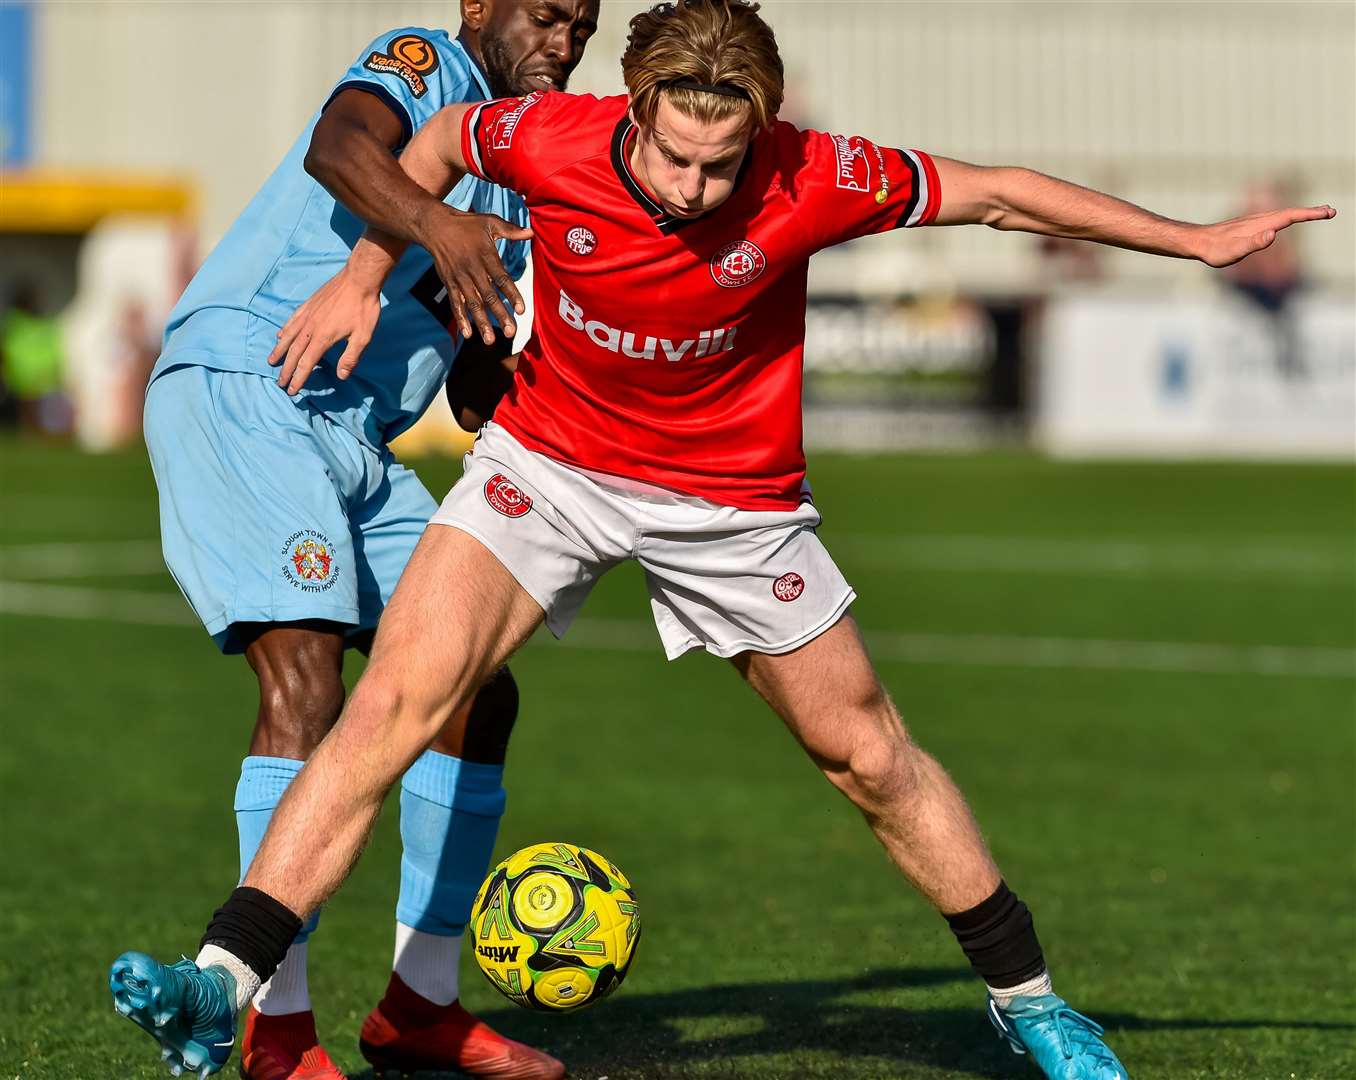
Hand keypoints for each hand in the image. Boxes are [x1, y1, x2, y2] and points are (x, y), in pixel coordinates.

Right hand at [268, 266, 380, 394]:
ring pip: (288, 337)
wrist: (358, 279)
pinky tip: (280, 336)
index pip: (306, 363)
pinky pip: (292, 321)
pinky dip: (285, 331)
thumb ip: (351, 357)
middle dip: (286, 370)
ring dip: (279, 351)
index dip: (298, 379)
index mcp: (322, 338)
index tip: (292, 390)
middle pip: (294, 353)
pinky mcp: (308, 305)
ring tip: (271, 362)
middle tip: (280, 383)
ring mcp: (307, 315)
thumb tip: (342, 376)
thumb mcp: (363, 336)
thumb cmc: (363, 309)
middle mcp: (310, 328)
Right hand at [421, 206, 532, 344]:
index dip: (512, 294)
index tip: (521, 309)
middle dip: (500, 315)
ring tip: (490, 340)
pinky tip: (467, 334)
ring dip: (481, 323)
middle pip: (488, 296)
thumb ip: (510, 230)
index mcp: (486, 256)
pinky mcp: (450, 283)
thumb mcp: (489, 221)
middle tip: (510, 332)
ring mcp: (460, 278)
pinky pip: (456, 303)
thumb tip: (531, 233)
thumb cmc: (466, 224)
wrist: (435, 226)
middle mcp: (473, 270)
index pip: (502, 278)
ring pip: (473, 304)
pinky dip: (461, 319)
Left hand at [1194, 204, 1335, 267]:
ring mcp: (1255, 221)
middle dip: (1312, 212)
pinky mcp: (1251, 225)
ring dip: (1303, 213)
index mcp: (1261, 225)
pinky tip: (1290, 220)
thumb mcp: (1234, 252)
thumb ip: (1254, 244)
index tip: (1327, 213)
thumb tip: (1273, 234)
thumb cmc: (1215, 250)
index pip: (1290, 217)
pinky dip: (1289, 217)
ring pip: (1284, 214)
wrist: (1198, 242)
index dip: (1310, 214)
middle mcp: (1260, 219)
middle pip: (1291, 213)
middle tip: (1332, 211)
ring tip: (1320, 213)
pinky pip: (1276, 218)